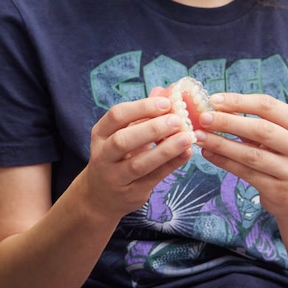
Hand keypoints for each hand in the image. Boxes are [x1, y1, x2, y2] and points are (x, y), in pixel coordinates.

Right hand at [82, 91, 192, 213]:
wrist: (101, 196)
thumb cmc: (116, 156)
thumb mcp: (121, 133)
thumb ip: (141, 114)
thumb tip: (164, 91)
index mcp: (100, 134)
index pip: (116, 116)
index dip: (142, 107)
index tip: (166, 103)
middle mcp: (103, 155)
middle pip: (123, 140)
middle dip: (152, 129)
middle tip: (177, 120)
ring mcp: (115, 177)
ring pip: (139, 163)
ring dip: (165, 150)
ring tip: (187, 137)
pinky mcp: (131, 192)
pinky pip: (154, 178)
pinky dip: (171, 164)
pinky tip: (187, 153)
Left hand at [195, 92, 287, 221]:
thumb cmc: (284, 157)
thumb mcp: (279, 136)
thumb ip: (254, 121)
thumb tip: (216, 106)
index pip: (269, 106)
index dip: (239, 101)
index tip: (214, 100)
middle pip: (260, 129)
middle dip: (227, 122)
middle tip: (202, 118)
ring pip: (250, 154)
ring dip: (220, 143)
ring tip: (199, 136)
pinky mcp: (280, 191)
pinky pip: (245, 173)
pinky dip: (223, 161)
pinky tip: (208, 153)